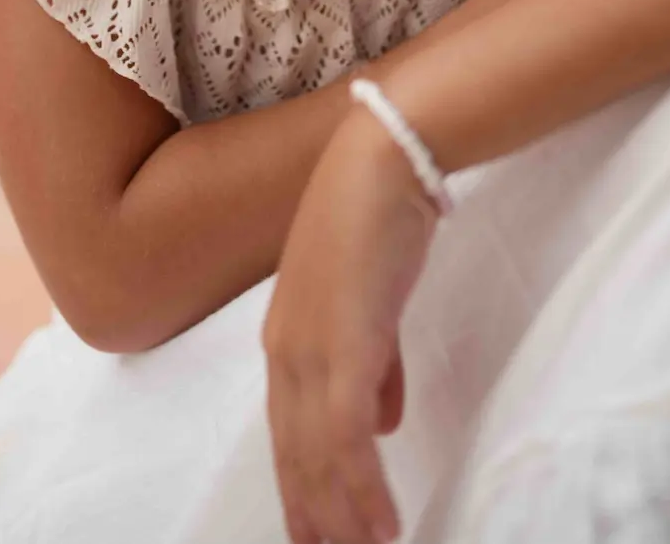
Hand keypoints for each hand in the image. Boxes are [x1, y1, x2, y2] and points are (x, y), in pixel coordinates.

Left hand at [263, 107, 435, 543]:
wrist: (382, 162)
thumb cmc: (376, 218)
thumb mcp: (367, 300)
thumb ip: (374, 364)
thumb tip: (383, 422)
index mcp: (286, 339)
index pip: (288, 434)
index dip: (301, 488)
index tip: (317, 534)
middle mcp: (286, 352)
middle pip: (294, 455)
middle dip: (315, 516)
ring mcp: (310, 349)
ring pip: (319, 457)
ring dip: (343, 515)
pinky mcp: (345, 344)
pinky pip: (350, 436)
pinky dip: (362, 486)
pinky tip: (381, 522)